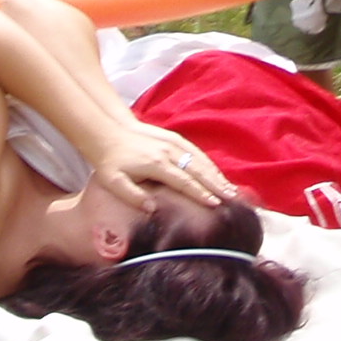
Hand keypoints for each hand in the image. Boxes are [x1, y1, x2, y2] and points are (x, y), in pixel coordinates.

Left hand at [86, 122, 231, 212]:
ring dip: (217, 175)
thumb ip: (133, 196)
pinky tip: (217, 174)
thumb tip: (153, 209)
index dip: (200, 193)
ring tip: (230, 189)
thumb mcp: (114, 181)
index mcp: (156, 164)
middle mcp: (168, 152)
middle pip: (198, 170)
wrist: (109, 131)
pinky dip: (209, 164)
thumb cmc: (110, 160)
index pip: (183, 181)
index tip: (215, 204)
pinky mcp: (174, 138)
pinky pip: (196, 152)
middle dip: (216, 185)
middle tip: (232, 199)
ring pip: (200, 160)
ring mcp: (173, 143)